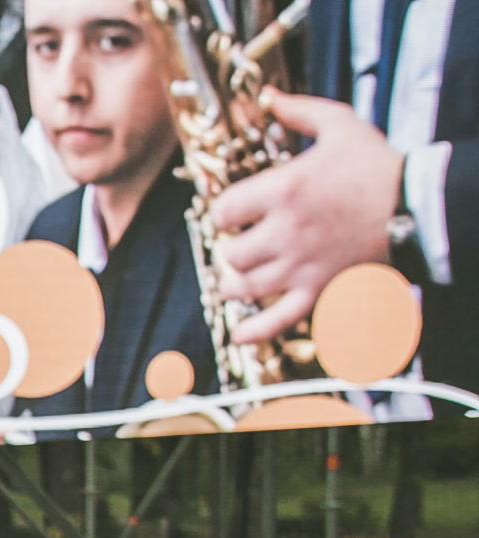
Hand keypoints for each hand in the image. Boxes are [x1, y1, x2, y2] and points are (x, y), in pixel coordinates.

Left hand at [210, 90, 404, 344]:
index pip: (224, 211)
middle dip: (232, 248)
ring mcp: (302, 264)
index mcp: (285, 189)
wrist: (420, 203)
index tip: (235, 212)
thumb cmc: (379, 165)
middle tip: (244, 242)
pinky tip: (239, 332)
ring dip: (236, 283)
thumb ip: (300, 111)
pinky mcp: (320, 289)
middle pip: (231, 253)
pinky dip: (254, 330)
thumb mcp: (341, 126)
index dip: (224, 212)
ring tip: (239, 276)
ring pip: (245, 286)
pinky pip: (278, 319)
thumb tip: (269, 96)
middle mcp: (287, 231)